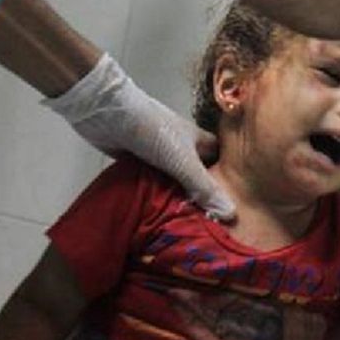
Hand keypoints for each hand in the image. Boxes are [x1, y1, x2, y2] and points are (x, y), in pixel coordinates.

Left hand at [43, 54, 235, 218]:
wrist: (106, 113)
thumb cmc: (153, 131)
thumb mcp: (183, 161)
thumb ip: (203, 188)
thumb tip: (232, 214)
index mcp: (197, 140)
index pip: (220, 160)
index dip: (227, 178)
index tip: (234, 203)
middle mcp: (180, 147)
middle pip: (196, 174)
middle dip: (201, 194)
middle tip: (210, 223)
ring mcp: (157, 155)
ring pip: (172, 181)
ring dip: (176, 198)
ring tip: (187, 226)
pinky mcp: (136, 163)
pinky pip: (151, 183)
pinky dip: (154, 196)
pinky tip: (158, 215)